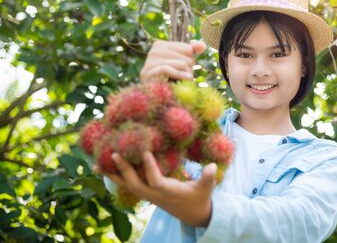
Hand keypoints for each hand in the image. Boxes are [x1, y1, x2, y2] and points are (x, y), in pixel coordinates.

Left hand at [94, 151, 216, 227]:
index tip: (144, 151)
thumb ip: (208, 177)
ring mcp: (149, 195)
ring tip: (96, 164)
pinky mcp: (147, 193)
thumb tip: (211, 166)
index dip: (150, 168)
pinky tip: (106, 169)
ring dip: (112, 175)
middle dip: (124, 169)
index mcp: (169, 192)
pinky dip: (117, 177)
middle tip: (113, 153)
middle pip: (135, 184)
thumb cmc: (200, 198)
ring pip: (127, 185)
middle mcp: (155, 195)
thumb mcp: (207, 188)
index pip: (156, 181)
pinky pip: (129, 185)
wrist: (193, 215)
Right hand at [140, 40, 206, 84]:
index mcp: (161, 45)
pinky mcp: (148, 72)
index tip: (183, 69)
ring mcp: (149, 61)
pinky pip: (168, 70)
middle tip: (183, 78)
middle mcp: (154, 51)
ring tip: (183, 81)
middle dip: (189, 69)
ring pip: (181, 64)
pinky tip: (185, 80)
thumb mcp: (182, 63)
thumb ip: (192, 52)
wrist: (156, 98)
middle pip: (186, 57)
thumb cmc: (170, 79)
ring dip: (187, 75)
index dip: (190, 61)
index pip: (188, 49)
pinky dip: (179, 76)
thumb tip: (202, 45)